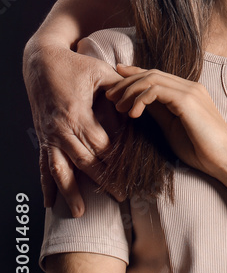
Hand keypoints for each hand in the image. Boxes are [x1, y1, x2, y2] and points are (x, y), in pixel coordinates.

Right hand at [23, 41, 119, 215]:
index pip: (99, 143)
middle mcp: (60, 128)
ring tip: (81, 212)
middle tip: (121, 195)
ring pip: (60, 169)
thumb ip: (120, 90)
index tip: (132, 169)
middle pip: (83, 161)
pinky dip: (47, 184)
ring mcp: (48, 134)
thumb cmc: (76, 64)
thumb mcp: (100, 72)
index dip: (116, 156)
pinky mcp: (42, 136)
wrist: (42, 60)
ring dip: (70, 191)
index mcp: (76, 112)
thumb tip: (138, 106)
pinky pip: (43, 164)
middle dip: (102, 180)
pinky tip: (49, 203)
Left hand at [106, 65, 226, 179]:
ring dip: (130, 90)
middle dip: (126, 82)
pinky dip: (140, 99)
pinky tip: (133, 113)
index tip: (115, 78)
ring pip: (152, 79)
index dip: (134, 73)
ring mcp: (190, 91)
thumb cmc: (201, 150)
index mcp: (188, 92)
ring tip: (118, 107)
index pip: (157, 76)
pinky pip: (156, 91)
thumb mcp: (172, 128)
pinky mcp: (187, 100)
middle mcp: (190, 86)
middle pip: (151, 73)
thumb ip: (158, 112)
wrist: (225, 160)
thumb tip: (139, 102)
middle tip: (109, 96)